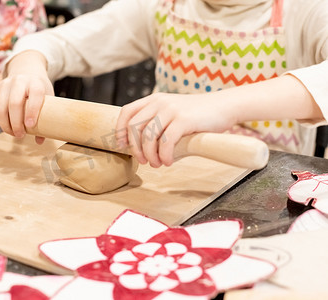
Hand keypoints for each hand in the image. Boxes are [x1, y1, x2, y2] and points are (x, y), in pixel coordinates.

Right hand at [0, 51, 53, 142]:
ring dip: (5, 124)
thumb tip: (40, 141)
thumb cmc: (39, 91)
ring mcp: (6, 84)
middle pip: (14, 103)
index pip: (35, 95)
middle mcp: (20, 81)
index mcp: (36, 83)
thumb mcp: (47, 100)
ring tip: (13, 133)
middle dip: (16, 123)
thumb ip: (45, 119)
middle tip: (20, 135)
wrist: (27, 73)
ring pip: (0, 107)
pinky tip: (6, 127)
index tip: (30, 126)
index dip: (32, 111)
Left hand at [115, 92, 236, 167]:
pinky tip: (168, 162)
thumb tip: (139, 147)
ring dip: (149, 155)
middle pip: (134, 127)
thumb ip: (156, 122)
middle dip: (135, 148)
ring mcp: (171, 110)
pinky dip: (164, 156)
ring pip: (148, 137)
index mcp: (154, 100)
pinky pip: (166, 142)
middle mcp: (160, 102)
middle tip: (143, 161)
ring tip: (157, 164)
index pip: (127, 112)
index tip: (122, 146)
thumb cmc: (197, 115)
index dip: (120, 130)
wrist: (224, 106)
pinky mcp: (184, 120)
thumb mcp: (172, 112)